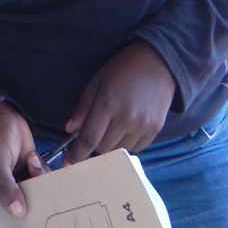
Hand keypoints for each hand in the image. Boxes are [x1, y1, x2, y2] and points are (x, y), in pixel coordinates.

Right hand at [0, 102, 37, 216]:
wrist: (6, 113)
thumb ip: (5, 185)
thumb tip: (17, 212)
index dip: (12, 224)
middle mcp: (4, 191)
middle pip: (22, 209)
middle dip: (33, 207)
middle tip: (43, 206)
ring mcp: (20, 182)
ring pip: (36, 195)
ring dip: (38, 180)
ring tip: (30, 160)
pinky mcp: (32, 173)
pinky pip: (43, 182)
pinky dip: (43, 172)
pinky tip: (33, 157)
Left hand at [58, 40, 175, 162]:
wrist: (159, 62)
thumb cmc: (123, 68)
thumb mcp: (97, 81)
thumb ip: (83, 106)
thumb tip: (69, 129)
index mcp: (108, 103)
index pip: (89, 138)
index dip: (77, 154)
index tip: (68, 165)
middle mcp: (126, 118)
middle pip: (103, 148)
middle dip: (93, 146)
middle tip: (91, 137)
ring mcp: (143, 125)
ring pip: (119, 150)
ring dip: (110, 146)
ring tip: (110, 130)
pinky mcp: (155, 129)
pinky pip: (136, 149)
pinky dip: (126, 145)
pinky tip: (124, 131)